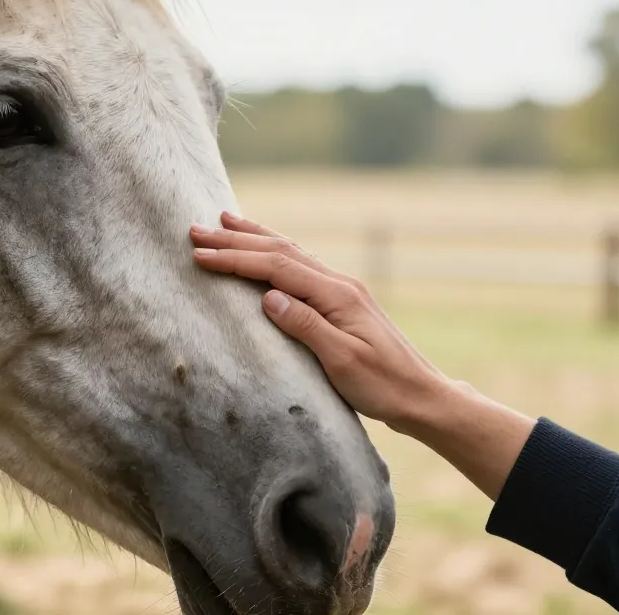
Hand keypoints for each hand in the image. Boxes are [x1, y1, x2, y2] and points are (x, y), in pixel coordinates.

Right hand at [189, 212, 451, 431]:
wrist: (421, 395)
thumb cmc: (383, 385)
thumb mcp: (342, 361)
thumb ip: (305, 326)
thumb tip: (268, 296)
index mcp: (336, 295)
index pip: (276, 267)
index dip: (236, 259)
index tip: (200, 254)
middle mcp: (339, 284)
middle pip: (280, 251)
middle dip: (236, 239)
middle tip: (197, 230)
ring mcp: (342, 290)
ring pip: (291, 252)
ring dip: (255, 237)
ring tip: (225, 222)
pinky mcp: (342, 301)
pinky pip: (301, 265)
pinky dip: (275, 251)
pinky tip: (266, 248)